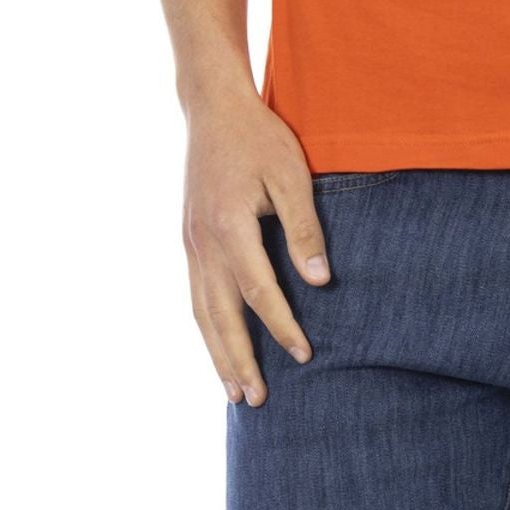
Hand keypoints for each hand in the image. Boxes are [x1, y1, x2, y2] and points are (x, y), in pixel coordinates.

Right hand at [181, 87, 329, 408]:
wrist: (212, 109)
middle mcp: (203, 242)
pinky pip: (196, 294)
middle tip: (258, 400)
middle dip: (240, 360)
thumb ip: (304, 228)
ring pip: (202, 312)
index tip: (305, 354)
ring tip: (234, 391)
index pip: (259, 290)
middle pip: (220, 315)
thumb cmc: (258, 137)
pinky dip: (206, 327)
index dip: (282, 326)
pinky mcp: (188, 240)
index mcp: (230, 226)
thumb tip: (320, 282)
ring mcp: (190, 243)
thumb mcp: (291, 173)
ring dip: (218, 354)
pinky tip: (218, 345)